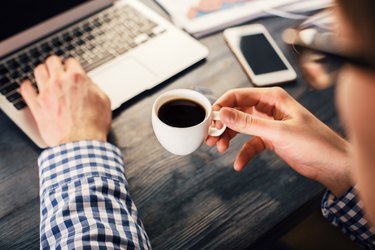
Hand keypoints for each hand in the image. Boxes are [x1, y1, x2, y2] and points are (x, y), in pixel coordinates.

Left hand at [20, 56, 111, 146]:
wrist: (81, 142)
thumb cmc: (94, 125)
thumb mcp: (104, 101)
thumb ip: (95, 88)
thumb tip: (90, 84)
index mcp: (78, 79)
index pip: (71, 62)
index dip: (72, 65)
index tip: (71, 69)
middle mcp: (60, 82)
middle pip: (52, 61)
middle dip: (56, 64)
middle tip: (57, 69)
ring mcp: (46, 93)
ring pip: (38, 71)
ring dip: (42, 72)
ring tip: (45, 76)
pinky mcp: (37, 105)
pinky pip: (26, 89)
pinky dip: (27, 86)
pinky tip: (30, 87)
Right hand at [206, 87, 351, 195]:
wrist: (333, 165)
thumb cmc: (316, 142)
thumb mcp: (278, 132)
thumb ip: (248, 123)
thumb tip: (224, 113)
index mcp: (273, 98)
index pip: (239, 95)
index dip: (222, 105)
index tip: (211, 119)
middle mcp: (269, 109)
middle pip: (237, 111)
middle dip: (223, 124)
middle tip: (211, 136)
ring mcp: (269, 124)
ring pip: (241, 127)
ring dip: (229, 138)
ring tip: (220, 148)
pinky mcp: (270, 139)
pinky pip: (250, 144)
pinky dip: (243, 153)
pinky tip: (239, 163)